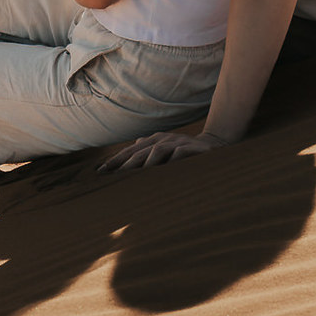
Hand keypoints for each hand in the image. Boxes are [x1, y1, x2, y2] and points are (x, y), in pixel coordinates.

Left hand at [98, 127, 231, 172]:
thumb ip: (149, 150)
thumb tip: (132, 148)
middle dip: (124, 163)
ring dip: (145, 163)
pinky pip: (180, 154)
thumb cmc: (186, 152)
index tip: (99, 172)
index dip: (116, 160)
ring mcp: (180, 142)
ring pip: (158, 150)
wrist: (216, 144)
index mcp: (156, 140)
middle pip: (140, 151)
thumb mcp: (166, 151)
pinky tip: (164, 170)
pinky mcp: (195, 149)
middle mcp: (166, 139)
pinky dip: (171, 160)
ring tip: (132, 176)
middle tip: (110, 176)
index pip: (132, 151)